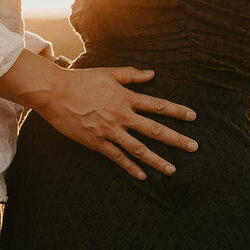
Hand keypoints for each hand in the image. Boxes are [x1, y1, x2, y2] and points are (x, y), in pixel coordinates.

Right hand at [33, 67, 197, 180]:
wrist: (55, 92)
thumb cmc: (81, 80)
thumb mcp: (108, 73)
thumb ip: (131, 75)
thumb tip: (152, 74)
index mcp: (125, 97)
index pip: (157, 105)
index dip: (177, 111)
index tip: (193, 117)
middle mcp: (121, 116)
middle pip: (154, 130)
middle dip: (176, 139)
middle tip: (194, 147)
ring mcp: (109, 131)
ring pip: (139, 148)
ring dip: (157, 160)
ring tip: (172, 170)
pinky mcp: (97, 143)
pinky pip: (117, 157)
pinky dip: (131, 167)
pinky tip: (143, 176)